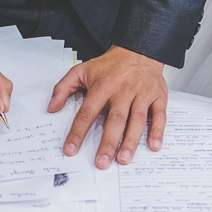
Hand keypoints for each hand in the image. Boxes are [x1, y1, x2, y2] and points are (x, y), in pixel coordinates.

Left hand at [47, 46, 166, 168]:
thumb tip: (51, 107)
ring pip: (137, 120)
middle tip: (102, 162)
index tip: (71, 149)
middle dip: (108, 143)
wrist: (138, 49)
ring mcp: (142, 94)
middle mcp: (123, 91)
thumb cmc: (110, 65)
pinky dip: (158, 131)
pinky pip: (159, 115)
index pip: (87, 112)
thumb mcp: (81, 70)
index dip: (78, 132)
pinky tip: (153, 146)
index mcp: (102, 86)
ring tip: (124, 159)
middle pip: (115, 120)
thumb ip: (63, 88)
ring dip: (131, 141)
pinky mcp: (158, 97)